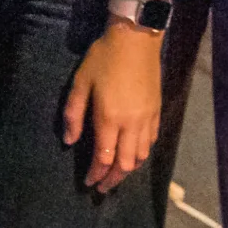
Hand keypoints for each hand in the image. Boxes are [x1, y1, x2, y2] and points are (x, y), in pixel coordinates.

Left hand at [63, 20, 164, 192]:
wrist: (135, 39)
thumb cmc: (104, 58)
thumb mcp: (80, 82)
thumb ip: (74, 114)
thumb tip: (70, 141)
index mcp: (110, 118)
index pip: (104, 158)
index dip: (96, 174)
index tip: (88, 182)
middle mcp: (131, 124)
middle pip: (125, 163)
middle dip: (113, 179)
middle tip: (102, 188)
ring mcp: (147, 119)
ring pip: (141, 156)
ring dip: (128, 170)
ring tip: (116, 175)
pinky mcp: (157, 112)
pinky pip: (151, 142)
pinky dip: (142, 154)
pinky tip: (133, 154)